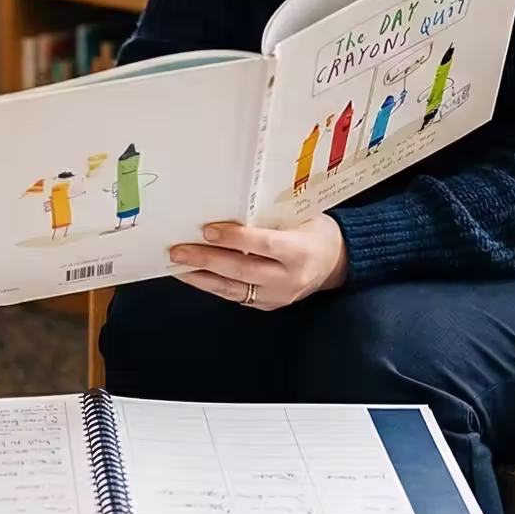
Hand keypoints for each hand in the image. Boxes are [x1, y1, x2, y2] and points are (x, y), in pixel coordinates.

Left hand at [168, 215, 347, 309]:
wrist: (337, 262)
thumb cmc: (315, 230)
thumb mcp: (301, 216)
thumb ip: (269, 217)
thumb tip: (227, 208)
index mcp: (301, 251)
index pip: (263, 245)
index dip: (234, 238)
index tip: (207, 230)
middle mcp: (289, 278)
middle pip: (242, 269)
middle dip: (207, 260)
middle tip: (178, 251)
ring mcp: (279, 296)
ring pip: (234, 289)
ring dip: (201, 278)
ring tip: (177, 266)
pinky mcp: (269, 305)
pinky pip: (236, 296)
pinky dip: (212, 286)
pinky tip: (194, 277)